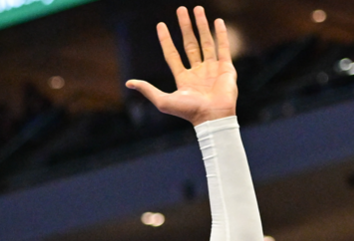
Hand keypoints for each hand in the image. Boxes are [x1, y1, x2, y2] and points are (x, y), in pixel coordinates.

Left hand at [126, 6, 237, 125]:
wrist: (211, 117)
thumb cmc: (188, 112)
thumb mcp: (162, 100)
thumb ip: (147, 90)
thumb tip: (128, 83)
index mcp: (183, 78)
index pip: (172, 54)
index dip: (166, 40)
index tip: (160, 25)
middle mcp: (197, 71)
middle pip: (190, 44)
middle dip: (185, 26)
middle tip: (181, 9)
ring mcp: (212, 69)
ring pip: (205, 42)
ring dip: (202, 25)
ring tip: (198, 9)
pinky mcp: (226, 68)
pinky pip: (223, 47)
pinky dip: (221, 34)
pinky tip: (218, 22)